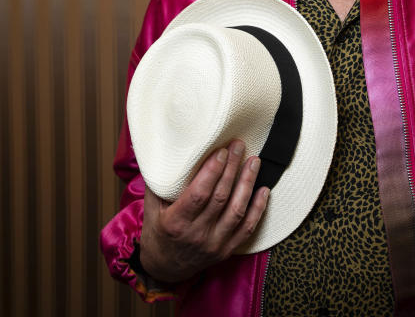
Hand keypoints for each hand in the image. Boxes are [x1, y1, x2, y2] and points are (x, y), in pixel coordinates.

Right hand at [137, 139, 269, 282]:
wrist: (165, 268)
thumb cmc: (157, 232)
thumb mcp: (150, 209)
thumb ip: (159, 184)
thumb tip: (166, 153)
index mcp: (176, 223)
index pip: (199, 194)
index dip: (212, 171)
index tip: (221, 151)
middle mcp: (196, 235)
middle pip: (220, 197)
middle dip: (231, 168)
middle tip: (238, 146)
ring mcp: (214, 244)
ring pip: (237, 211)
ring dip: (247, 184)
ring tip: (253, 162)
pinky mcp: (226, 250)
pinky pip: (247, 228)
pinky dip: (258, 209)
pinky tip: (264, 190)